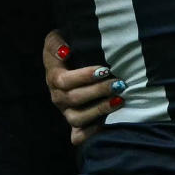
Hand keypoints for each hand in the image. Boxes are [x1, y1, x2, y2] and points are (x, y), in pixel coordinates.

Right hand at [43, 30, 122, 144]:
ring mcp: (66, 112)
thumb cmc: (67, 47)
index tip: (104, 69)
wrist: (69, 61)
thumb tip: (66, 51)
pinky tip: (107, 124)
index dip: (84, 77)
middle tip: (119, 84)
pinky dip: (91, 133)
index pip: (65, 81)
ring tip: (120, 100)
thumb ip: (57, 43)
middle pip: (74, 99)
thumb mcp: (57, 39)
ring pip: (78, 118)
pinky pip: (78, 136)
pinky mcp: (75, 124)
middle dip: (99, 91)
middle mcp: (58, 97)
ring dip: (100, 110)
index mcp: (54, 77)